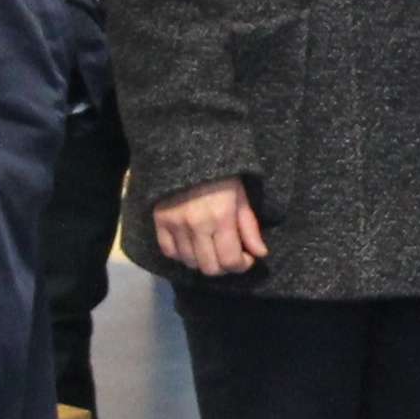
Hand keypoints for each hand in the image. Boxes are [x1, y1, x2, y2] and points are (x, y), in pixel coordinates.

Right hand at [153, 178, 268, 275]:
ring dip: (204, 261)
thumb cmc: (221, 174)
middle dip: (225, 267)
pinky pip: (169, 252)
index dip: (242, 265)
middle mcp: (196, 225)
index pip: (230, 261)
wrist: (187, 150)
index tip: (246, 258)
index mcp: (221, 217)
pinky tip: (191, 245)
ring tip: (211, 249)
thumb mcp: (240, 196)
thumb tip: (260, 253)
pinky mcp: (159, 221)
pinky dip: (181, 254)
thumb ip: (249, 227)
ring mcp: (175, 225)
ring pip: (190, 263)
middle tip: (230, 255)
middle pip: (210, 268)